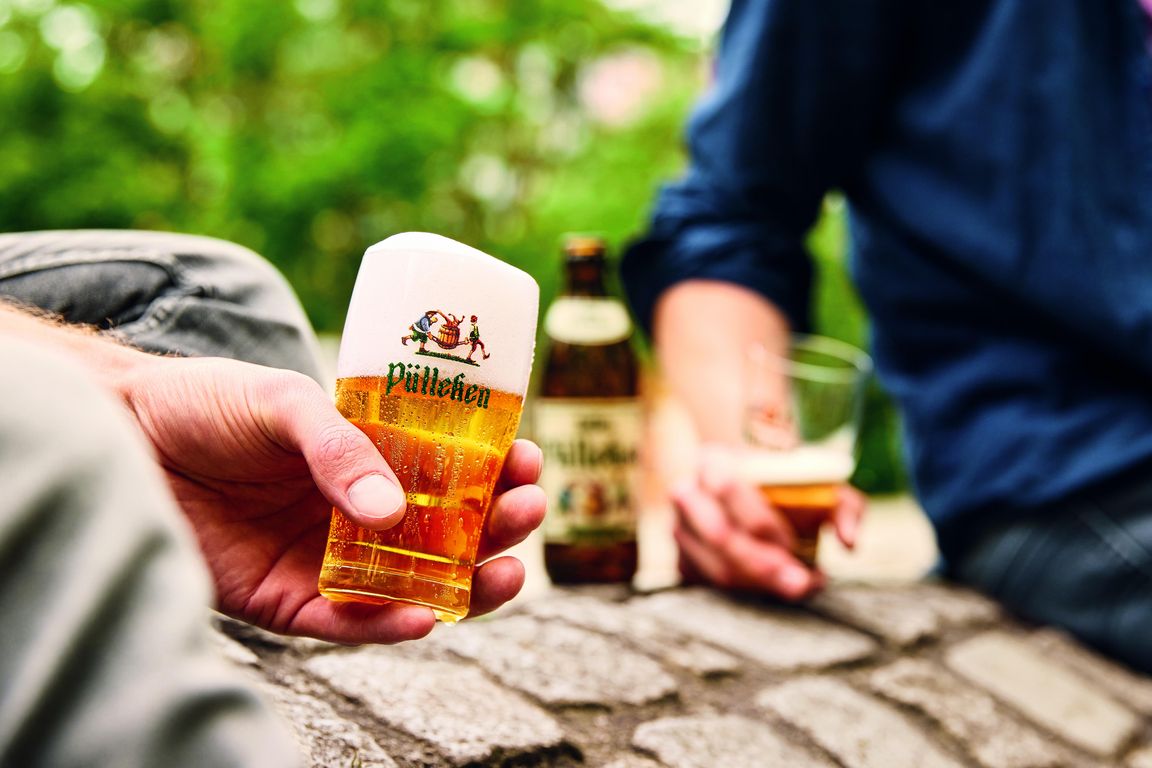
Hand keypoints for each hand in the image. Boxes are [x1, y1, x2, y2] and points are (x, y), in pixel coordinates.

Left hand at [125, 355, 544, 643]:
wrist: (122, 434)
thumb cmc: (206, 403)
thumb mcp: (284, 401)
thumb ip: (338, 447)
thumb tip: (394, 508)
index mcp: (367, 456)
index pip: (449, 470)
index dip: (494, 468)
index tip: (529, 457)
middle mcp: (356, 510)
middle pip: (445, 532)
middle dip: (495, 527)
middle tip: (529, 512)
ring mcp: (326, 556)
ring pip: (411, 584)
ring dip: (465, 586)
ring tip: (507, 574)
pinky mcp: (286, 599)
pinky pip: (347, 623)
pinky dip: (388, 627)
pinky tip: (426, 617)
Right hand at [670, 444, 864, 599]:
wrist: (748, 484)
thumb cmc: (785, 483)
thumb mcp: (819, 482)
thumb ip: (843, 506)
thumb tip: (849, 541)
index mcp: (713, 461)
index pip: (728, 488)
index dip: (760, 520)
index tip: (794, 543)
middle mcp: (688, 494)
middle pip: (720, 536)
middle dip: (764, 565)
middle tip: (801, 583)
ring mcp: (680, 530)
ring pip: (716, 568)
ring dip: (759, 585)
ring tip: (797, 586)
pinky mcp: (683, 560)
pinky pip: (712, 587)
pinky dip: (745, 594)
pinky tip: (774, 588)